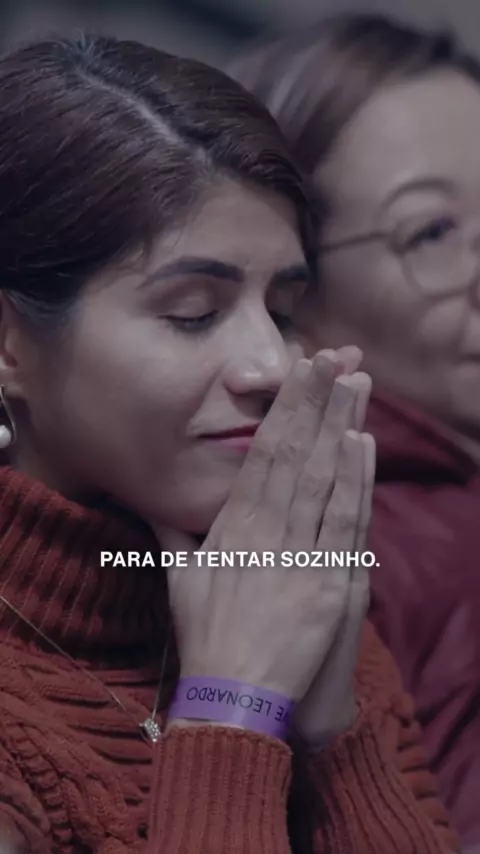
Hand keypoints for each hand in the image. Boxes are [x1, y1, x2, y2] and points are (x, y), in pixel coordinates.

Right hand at [156, 351, 373, 732]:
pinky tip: (362, 446)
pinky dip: (355, 483)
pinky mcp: (328, 584)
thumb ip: (171, 534)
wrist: (234, 696)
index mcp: (234, 526)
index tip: (300, 374)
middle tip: (335, 357)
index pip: (262, 454)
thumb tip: (152, 504)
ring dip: (341, 427)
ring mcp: (299, 555)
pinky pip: (344, 524)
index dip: (285, 410)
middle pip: (295, 454)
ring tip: (356, 385)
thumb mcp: (180, 579)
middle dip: (316, 401)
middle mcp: (266, 531)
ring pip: (322, 478)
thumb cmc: (207, 636)